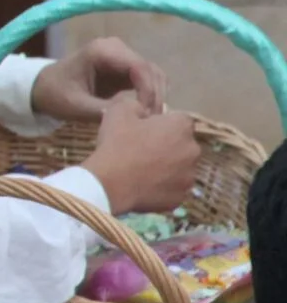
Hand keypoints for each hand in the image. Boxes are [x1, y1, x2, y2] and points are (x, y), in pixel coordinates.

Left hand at [32, 36, 167, 119]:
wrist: (42, 88)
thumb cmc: (55, 95)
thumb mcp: (76, 106)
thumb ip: (104, 110)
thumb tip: (135, 115)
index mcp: (102, 51)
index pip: (139, 67)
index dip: (149, 91)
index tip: (147, 115)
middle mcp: (116, 48)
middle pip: (151, 70)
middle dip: (155, 96)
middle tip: (152, 122)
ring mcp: (122, 57)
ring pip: (154, 75)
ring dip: (156, 96)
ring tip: (149, 120)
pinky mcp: (125, 69)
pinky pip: (148, 81)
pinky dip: (151, 96)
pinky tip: (146, 114)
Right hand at [86, 91, 200, 214]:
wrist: (110, 183)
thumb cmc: (117, 144)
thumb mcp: (119, 112)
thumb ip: (136, 105)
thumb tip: (143, 111)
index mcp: (181, 127)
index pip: (180, 119)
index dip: (163, 123)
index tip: (146, 129)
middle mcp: (193, 151)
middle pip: (183, 144)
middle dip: (169, 145)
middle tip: (144, 150)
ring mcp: (189, 177)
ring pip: (181, 167)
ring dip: (168, 167)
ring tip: (144, 171)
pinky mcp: (181, 197)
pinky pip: (174, 187)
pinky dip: (164, 186)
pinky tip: (145, 185)